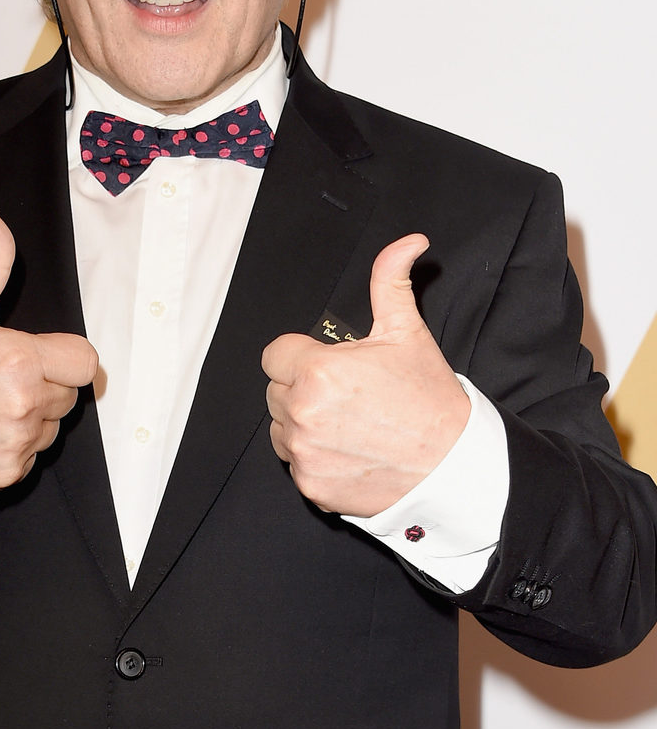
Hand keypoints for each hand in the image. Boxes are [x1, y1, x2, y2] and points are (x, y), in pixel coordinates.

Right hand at [0, 206, 98, 490]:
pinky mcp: (6, 472)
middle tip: (1, 376)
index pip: (84, 361)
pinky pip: (31, 455)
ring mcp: (15, 442)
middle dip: (45, 383)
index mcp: (20, 358)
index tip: (42, 355)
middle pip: (68, 394)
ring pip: (51, 426)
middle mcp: (24, 403)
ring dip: (31, 416)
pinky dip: (13, 446)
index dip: (66, 356)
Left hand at [262, 234, 469, 517]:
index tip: (330, 365)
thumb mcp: (407, 333)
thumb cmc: (430, 400)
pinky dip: (314, 457)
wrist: (453, 466)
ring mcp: (304, 453)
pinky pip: (295, 462)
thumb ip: (391, 281)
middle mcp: (302, 413)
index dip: (302, 356)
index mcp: (317, 370)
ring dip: (303, 422)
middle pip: (276, 389)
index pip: (275, 354)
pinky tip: (349, 450)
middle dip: (302, 387)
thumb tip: (407, 243)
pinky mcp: (310, 485)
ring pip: (281, 427)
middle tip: (347, 394)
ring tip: (348, 422)